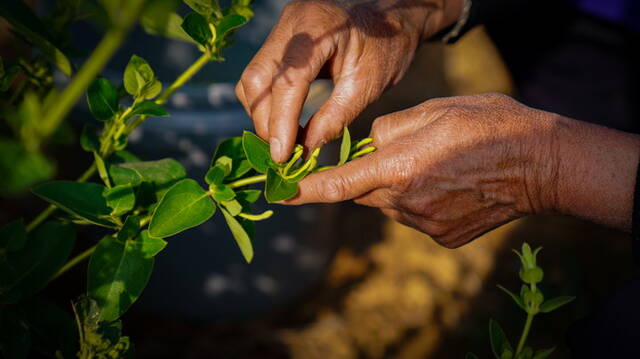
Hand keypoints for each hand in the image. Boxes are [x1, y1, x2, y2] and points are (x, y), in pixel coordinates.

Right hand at [236, 0, 462, 162]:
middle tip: (283, 155)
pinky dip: (267, 104)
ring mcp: (281, 30)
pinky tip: (285, 124)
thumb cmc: (387, 46)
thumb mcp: (368, 84)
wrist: (391, 17)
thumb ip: (336, 116)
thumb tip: (306, 149)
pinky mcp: (279, 40)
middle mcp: (291, 24)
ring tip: (286, 143)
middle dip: (266, 122)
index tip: (283, 156)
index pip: (287, 80)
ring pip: (253, 79)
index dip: (281, 122)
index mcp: (317, 27)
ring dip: (263, 115)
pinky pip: (261, 76)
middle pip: (258, 79)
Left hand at [285, 94, 639, 246]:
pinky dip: (420, 203)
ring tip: (437, 167)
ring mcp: (426, 224)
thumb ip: (388, 130)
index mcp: (401, 167)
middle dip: (369, 175)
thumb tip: (369, 146)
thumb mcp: (432, 111)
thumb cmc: (487, 125)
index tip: (281, 195)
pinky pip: (414, 218)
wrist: (541, 164)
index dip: (307, 190)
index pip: (341, 182)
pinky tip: (449, 186)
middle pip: (365, 193)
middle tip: (400, 155)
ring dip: (397, 189)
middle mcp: (407, 202)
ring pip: (390, 206)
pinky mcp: (442, 237)